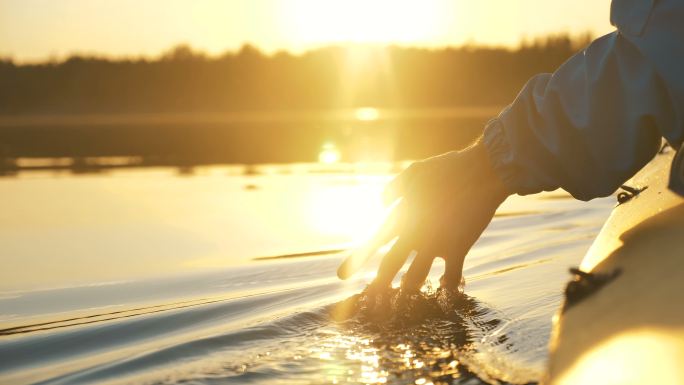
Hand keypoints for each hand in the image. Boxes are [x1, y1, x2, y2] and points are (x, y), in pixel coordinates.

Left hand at [337, 139, 510, 290]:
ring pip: (416, 277)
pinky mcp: (459, 247)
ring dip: (407, 292)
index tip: (341, 276)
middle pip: (390, 266)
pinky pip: (452, 276)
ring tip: (400, 304)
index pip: (373, 242)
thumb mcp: (413, 173)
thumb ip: (394, 189)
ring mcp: (436, 243)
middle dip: (379, 286)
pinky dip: (449, 288)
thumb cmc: (446, 169)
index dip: (356, 260)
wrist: (481, 172)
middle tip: (370, 301)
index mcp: (401, 215)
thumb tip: (382, 203)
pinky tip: (445, 295)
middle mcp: (414, 234)